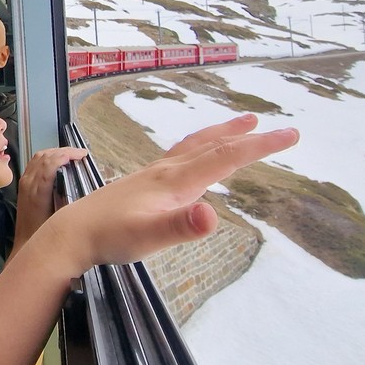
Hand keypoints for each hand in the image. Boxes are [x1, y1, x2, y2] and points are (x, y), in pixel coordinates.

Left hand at [14, 147, 87, 250]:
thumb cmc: (45, 233)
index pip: (50, 164)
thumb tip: (82, 183)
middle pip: (44, 156)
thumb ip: (68, 199)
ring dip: (55, 152)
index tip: (82, 155)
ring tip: (71, 155)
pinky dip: (46, 157)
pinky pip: (33, 163)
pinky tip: (57, 161)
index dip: (66, 155)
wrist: (26, 242)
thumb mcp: (60, 217)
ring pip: (38, 157)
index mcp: (37, 191)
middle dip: (63, 151)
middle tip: (80, 154)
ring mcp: (24, 182)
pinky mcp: (23, 184)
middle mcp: (28, 183)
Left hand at [48, 122, 298, 273]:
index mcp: (176, 180)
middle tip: (277, 127)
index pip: (226, 157)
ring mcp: (154, 175)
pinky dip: (200, 149)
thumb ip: (182, 227)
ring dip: (221, 135)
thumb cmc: (111, 237)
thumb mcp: (150, 237)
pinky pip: (181, 157)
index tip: (292, 134)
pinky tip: (196, 160)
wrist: (72, 234)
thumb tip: (212, 213)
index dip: (261, 146)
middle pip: (213, 145)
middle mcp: (167, 171)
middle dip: (247, 136)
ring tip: (241, 127)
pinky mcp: (144, 184)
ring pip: (195, 147)